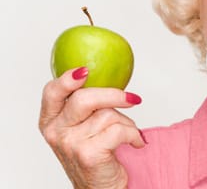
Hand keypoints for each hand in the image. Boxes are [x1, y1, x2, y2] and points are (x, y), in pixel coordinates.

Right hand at [39, 67, 145, 188]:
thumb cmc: (95, 154)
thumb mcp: (82, 128)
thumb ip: (86, 106)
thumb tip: (109, 77)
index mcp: (51, 121)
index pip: (52, 92)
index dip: (68, 79)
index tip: (85, 71)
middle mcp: (56, 132)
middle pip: (84, 98)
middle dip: (113, 95)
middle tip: (132, 100)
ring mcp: (70, 144)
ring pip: (107, 114)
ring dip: (127, 122)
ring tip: (127, 134)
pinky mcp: (88, 154)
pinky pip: (120, 130)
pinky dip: (134, 135)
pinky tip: (136, 143)